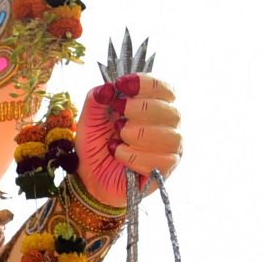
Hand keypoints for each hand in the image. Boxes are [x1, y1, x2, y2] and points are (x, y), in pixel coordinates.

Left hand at [73, 73, 180, 208]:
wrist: (89, 177)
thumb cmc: (96, 145)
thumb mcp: (89, 118)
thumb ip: (96, 99)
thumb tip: (107, 88)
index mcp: (154, 106)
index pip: (164, 89)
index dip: (145, 84)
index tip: (122, 84)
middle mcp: (168, 126)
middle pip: (171, 112)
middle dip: (140, 110)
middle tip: (118, 118)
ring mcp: (170, 149)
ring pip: (169, 137)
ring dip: (139, 135)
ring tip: (119, 138)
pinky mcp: (165, 170)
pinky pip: (161, 160)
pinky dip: (136, 156)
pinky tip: (120, 154)